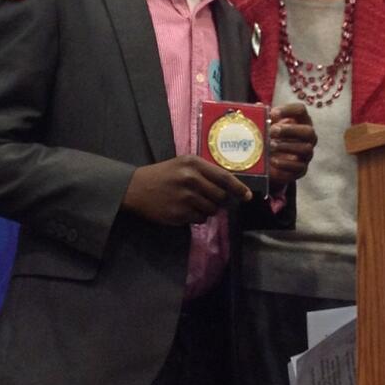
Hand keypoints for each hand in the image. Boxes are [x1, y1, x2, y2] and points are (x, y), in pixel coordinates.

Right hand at [121, 155, 252, 225]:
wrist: (136, 188)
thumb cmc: (164, 174)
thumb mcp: (183, 164)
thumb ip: (205, 172)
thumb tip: (230, 187)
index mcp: (193, 164)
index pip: (223, 177)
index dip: (238, 188)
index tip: (247, 196)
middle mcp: (191, 179)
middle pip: (220, 196)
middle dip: (218, 200)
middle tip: (206, 198)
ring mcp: (185, 198)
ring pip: (211, 210)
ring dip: (207, 210)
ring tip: (193, 203)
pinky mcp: (179, 213)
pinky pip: (199, 219)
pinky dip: (196, 217)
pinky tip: (184, 210)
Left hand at [269, 103, 316, 186]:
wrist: (274, 161)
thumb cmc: (273, 137)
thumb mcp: (269, 125)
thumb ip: (264, 116)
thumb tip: (258, 107)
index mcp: (301, 121)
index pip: (301, 110)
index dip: (288, 110)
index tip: (273, 113)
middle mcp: (308, 137)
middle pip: (308, 131)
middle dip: (290, 130)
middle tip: (272, 131)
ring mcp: (307, 154)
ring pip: (305, 149)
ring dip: (287, 147)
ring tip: (270, 146)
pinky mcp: (302, 169)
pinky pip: (298, 168)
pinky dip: (284, 165)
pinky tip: (272, 161)